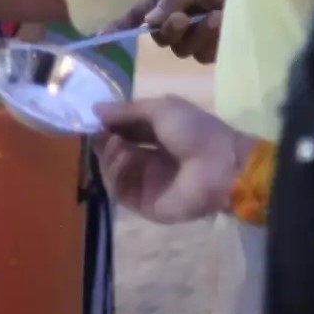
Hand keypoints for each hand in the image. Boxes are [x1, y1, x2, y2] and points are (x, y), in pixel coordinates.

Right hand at [93, 96, 252, 224]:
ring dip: (108, 155)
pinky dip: (115, 173)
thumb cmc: (195, 131)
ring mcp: (146, 183)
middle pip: (113, 151)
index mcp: (157, 136)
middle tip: (98, 132)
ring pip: (112, 171)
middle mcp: (149, 159)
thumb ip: (127, 110)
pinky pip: (119, 191)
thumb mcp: (162, 108)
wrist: (221, 166)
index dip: (108, 124)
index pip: (123, 131)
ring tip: (115, 143)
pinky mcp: (144, 204)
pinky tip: (123, 158)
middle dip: (103, 140)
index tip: (92, 118)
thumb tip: (95, 109)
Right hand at [109, 0, 229, 62]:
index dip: (120, 25)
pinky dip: (211, 41)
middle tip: (184, 18)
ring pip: (181, 49)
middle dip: (170, 30)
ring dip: (196, 34)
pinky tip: (224, 26)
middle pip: (159, 37)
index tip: (101, 38)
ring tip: (217, 17)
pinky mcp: (215, 49)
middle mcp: (180, 18)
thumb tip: (149, 21)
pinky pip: (202, 54)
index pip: (139, 13)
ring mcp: (197, 35)